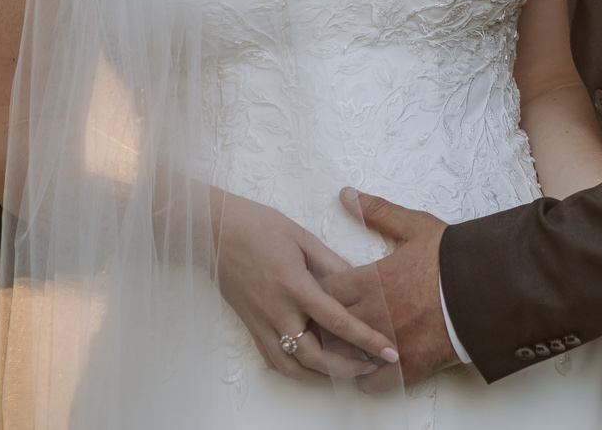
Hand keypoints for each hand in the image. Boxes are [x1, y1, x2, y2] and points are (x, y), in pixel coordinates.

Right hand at [212, 191, 401, 380]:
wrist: (213, 229)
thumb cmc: (258, 225)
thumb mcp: (302, 236)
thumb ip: (331, 262)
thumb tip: (360, 280)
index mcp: (294, 285)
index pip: (336, 322)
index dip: (366, 340)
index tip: (389, 351)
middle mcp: (276, 311)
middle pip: (314, 357)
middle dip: (346, 369)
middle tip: (371, 368)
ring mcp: (260, 322)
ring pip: (292, 367)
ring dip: (321, 376)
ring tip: (345, 372)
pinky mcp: (250, 326)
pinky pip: (274, 359)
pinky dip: (295, 370)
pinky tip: (312, 366)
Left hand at [321, 187, 457, 390]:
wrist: (490, 287)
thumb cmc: (453, 257)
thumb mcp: (415, 226)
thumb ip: (378, 212)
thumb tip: (346, 194)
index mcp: (371, 279)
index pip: (323, 290)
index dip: (316, 292)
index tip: (318, 293)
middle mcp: (373, 313)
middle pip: (327, 326)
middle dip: (322, 324)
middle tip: (322, 323)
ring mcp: (390, 342)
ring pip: (346, 356)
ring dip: (341, 353)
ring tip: (341, 348)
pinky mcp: (409, 365)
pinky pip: (375, 383)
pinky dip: (367, 381)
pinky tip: (365, 374)